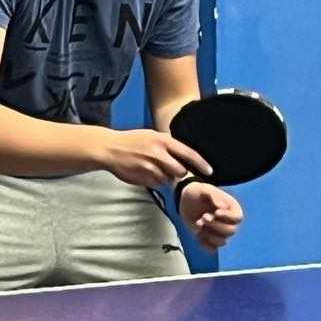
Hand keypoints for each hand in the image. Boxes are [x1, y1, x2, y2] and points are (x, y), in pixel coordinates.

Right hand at [94, 127, 208, 187]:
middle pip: (180, 171)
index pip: (189, 154)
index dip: (201, 164)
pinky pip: (156, 183)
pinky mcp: (143, 178)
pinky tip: (144, 171)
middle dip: (179, 173)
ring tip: (151, 167)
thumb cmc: (133, 141)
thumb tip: (186, 157)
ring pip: (168, 179)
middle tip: (170, 168)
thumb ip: (169, 146)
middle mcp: (158, 154)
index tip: (210, 172)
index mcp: (163, 141)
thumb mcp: (152, 136)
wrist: (110, 149)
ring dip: (164, 176)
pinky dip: (154, 180)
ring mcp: (150, 168)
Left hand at [177, 181, 243, 253]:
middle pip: (230, 231)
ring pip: (222, 242)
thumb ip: (214, 196)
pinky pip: (212, 249)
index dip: (228, 217)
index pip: (237, 218)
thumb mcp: (204, 189)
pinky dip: (204, 244)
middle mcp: (228, 222)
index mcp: (232, 209)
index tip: (216, 212)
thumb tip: (222, 207)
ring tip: (198, 224)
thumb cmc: (198, 192)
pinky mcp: (209, 239)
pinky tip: (197, 235)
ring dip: (209, 234)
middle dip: (215, 225)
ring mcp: (219, 232)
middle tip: (203, 217)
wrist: (186, 200)